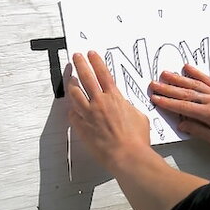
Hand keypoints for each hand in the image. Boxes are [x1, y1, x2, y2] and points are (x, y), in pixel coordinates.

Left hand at [67, 51, 152, 172]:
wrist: (127, 155)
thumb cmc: (136, 139)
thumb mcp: (139, 116)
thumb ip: (127, 107)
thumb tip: (123, 106)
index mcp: (114, 98)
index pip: (103, 74)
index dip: (96, 62)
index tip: (91, 54)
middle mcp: (99, 103)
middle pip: (86, 78)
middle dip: (80, 64)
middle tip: (76, 57)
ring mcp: (88, 115)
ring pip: (75, 94)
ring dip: (72, 84)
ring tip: (70, 78)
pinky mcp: (82, 127)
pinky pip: (73, 114)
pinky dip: (72, 109)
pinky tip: (72, 107)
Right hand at [149, 64, 209, 150]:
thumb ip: (198, 131)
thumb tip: (182, 125)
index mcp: (209, 114)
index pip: (184, 107)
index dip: (168, 103)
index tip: (155, 99)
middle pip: (185, 93)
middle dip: (168, 89)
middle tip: (153, 84)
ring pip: (194, 84)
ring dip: (178, 78)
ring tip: (164, 73)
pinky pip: (207, 80)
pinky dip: (196, 73)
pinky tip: (187, 67)